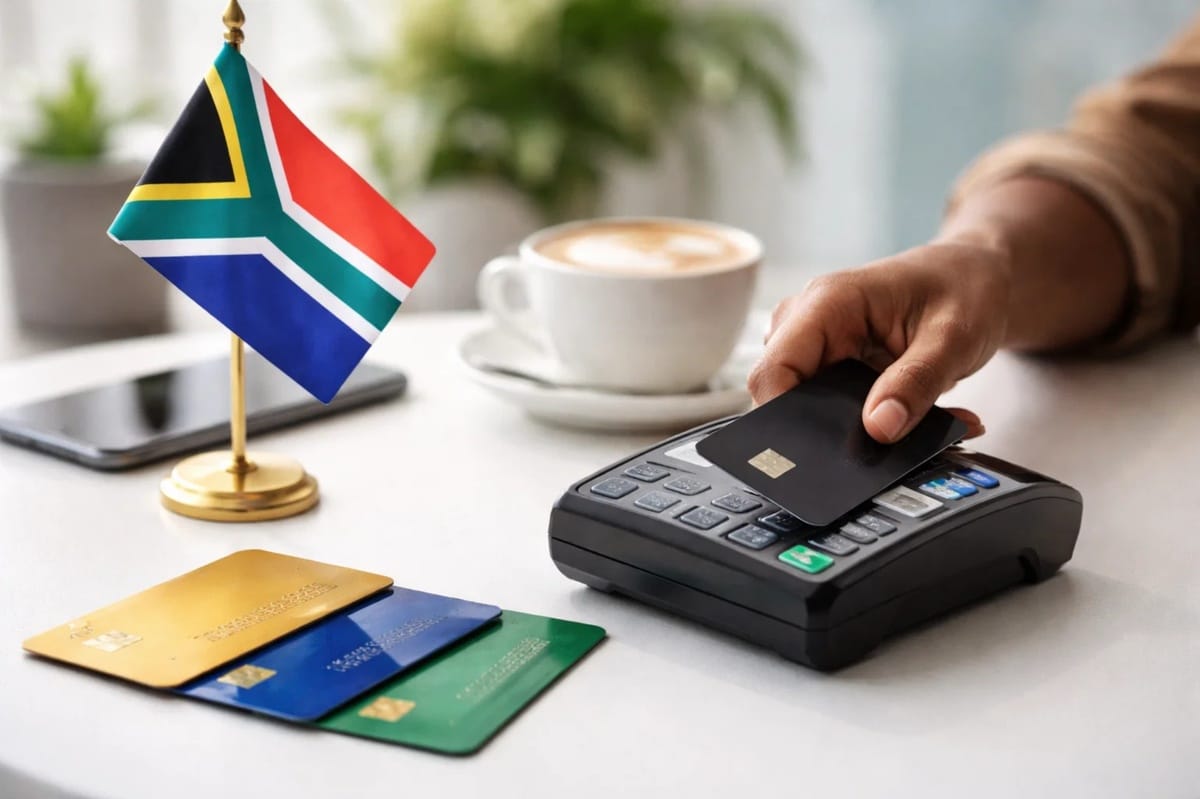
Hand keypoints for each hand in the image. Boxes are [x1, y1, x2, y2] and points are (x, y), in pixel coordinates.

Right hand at [748, 239, 1010, 442]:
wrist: (976, 273)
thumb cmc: (965, 289)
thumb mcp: (954, 338)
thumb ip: (917, 383)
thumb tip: (880, 428)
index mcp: (828, 302)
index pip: (773, 370)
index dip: (784, 416)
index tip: (822, 452)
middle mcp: (810, 320)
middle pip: (781, 390)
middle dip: (822, 426)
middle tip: (881, 438)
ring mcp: (816, 341)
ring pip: (802, 402)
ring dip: (848, 423)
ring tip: (905, 420)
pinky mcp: (831, 361)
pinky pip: (827, 401)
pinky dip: (862, 417)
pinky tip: (904, 414)